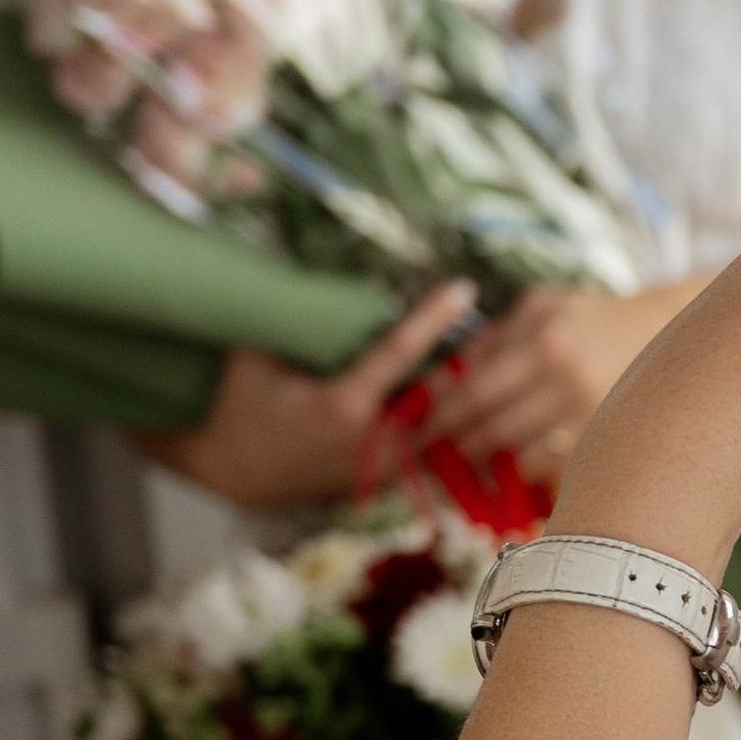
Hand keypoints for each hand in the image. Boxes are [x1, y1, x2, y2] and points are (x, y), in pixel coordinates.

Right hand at [136, 281, 477, 507]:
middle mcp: (373, 440)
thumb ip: (290, 317)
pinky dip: (465, 425)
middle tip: (511, 324)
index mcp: (343, 406)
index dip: (434, 318)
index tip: (463, 289)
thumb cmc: (239, 402)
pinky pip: (438, 451)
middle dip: (477, 362)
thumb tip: (308, 259)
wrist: (228, 470)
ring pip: (449, 428)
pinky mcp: (388, 480)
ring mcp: (384, 466)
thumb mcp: (255, 353)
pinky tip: (493, 401)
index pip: (400, 353)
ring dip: (478, 396)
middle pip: (443, 396)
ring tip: (511, 357)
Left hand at [424, 280, 695, 472]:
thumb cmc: (592, 318)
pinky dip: (530, 468)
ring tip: (479, 458)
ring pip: (521, 454)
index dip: (445, 416)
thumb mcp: (541, 307)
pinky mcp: (607, 434)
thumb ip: (495, 337)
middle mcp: (566, 377)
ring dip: (493, 461)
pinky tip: (520, 462)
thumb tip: (450, 376)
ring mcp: (591, 410)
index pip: (475, 391)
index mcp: (543, 339)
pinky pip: (554, 466)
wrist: (665, 331)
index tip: (428, 428)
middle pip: (493, 428)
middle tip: (447, 449)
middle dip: (462, 444)